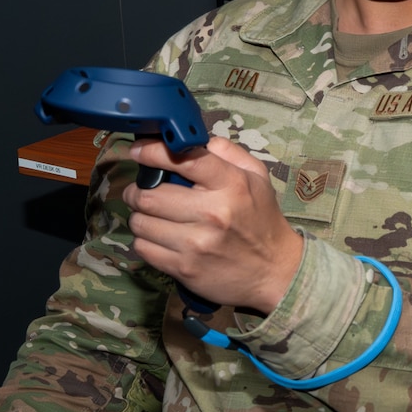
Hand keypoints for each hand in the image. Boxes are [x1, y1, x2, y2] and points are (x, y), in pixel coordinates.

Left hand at [124, 136, 303, 314]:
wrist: (274, 270)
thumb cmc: (261, 220)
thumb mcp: (258, 178)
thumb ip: (230, 153)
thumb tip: (198, 141)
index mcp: (231, 185)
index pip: (183, 159)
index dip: (152, 152)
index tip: (138, 151)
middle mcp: (213, 213)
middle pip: (150, 195)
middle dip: (137, 190)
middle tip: (140, 190)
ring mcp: (197, 244)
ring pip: (141, 222)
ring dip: (139, 216)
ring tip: (150, 215)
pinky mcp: (185, 269)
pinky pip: (143, 248)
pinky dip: (144, 240)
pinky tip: (157, 236)